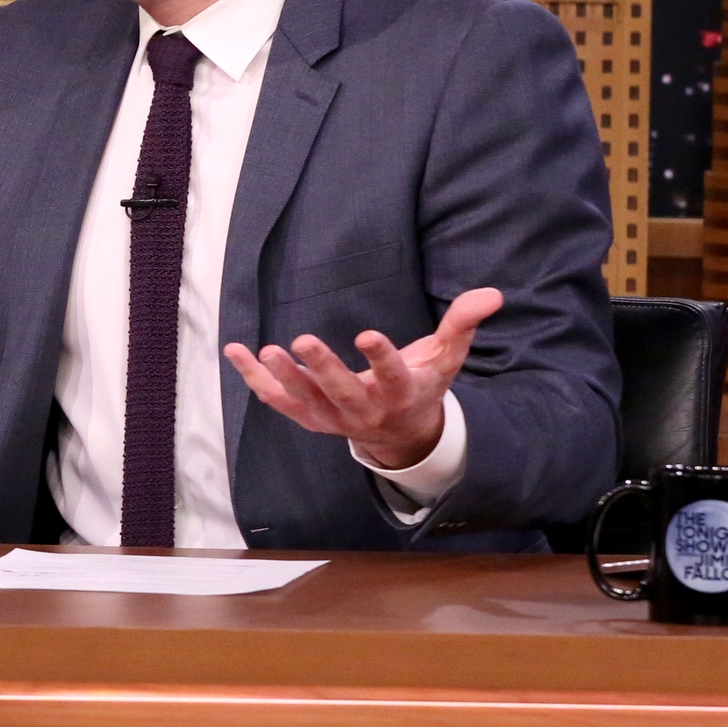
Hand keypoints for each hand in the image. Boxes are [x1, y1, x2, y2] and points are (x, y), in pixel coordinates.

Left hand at [224, 286, 501, 471]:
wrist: (401, 433)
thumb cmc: (422, 384)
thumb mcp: (447, 357)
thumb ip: (463, 324)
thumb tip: (493, 293)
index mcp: (401, 393)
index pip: (393, 375)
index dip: (382, 357)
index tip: (368, 334)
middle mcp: (365, 410)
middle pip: (342, 392)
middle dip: (323, 368)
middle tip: (302, 341)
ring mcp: (333, 417)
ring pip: (305, 400)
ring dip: (283, 377)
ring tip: (266, 349)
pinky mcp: (308, 417)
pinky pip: (277, 400)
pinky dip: (254, 378)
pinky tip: (234, 351)